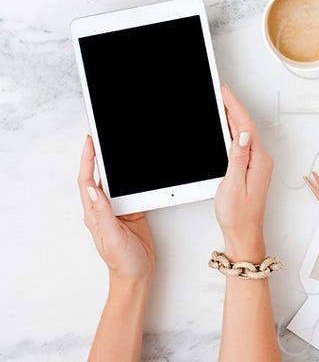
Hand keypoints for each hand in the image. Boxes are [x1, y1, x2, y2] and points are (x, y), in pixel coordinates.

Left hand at [78, 135, 154, 285]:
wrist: (137, 276)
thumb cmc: (122, 262)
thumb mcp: (113, 237)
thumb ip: (104, 213)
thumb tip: (93, 191)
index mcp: (94, 213)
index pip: (87, 181)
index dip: (88, 159)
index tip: (91, 141)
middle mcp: (103, 209)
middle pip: (99, 176)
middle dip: (98, 155)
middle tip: (100, 136)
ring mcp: (117, 209)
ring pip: (115, 181)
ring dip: (115, 164)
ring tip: (114, 146)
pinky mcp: (131, 210)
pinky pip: (130, 189)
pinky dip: (131, 177)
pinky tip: (135, 169)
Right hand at [215, 85, 273, 262]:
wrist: (244, 235)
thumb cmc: (237, 216)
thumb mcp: (233, 186)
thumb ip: (238, 158)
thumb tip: (243, 135)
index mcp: (259, 162)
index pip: (246, 127)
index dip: (234, 107)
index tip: (224, 93)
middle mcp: (262, 161)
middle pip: (246, 127)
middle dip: (233, 108)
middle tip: (220, 93)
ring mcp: (258, 164)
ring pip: (245, 134)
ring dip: (233, 119)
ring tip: (222, 104)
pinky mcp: (253, 169)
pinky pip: (244, 144)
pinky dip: (234, 132)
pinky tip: (227, 128)